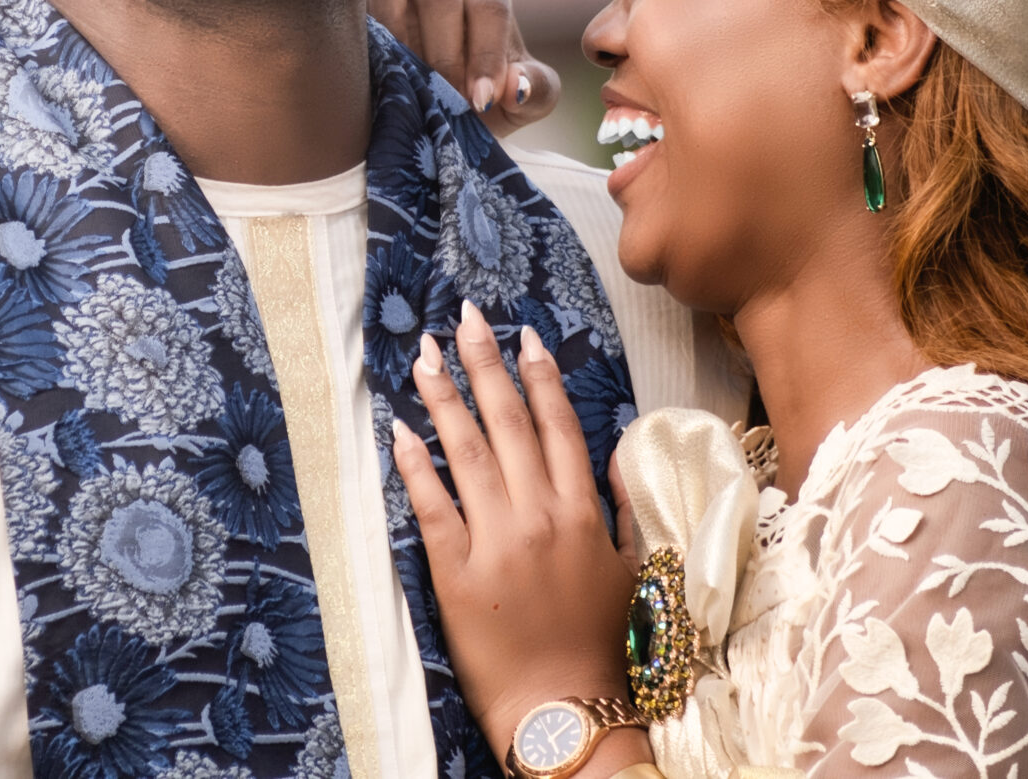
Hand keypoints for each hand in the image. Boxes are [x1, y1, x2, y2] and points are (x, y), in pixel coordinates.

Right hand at [366, 0, 561, 137]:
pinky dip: (364, 34)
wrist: (426, 112)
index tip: (481, 102)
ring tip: (408, 85)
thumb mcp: (519, 103)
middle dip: (445, 57)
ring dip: (398, 39)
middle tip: (446, 103)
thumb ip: (537, 92)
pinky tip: (375, 75)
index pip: (490, 5)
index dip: (487, 55)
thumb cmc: (478, 97)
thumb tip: (516, 85)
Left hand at [390, 302, 632, 761]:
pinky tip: (399, 430)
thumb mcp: (628, 569)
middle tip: (465, 318)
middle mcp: (540, 517)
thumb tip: (608, 453)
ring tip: (424, 355)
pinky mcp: (456, 572)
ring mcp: (497, 543)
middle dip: (485, 364)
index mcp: (583, 514)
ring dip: (444, 398)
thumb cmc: (600, 644)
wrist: (566, 710)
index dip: (540, 376)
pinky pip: (432, 506)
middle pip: (509, 424)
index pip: (558, 426)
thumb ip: (618, 507)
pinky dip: (415, 465)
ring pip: (467, 453)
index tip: (524, 336)